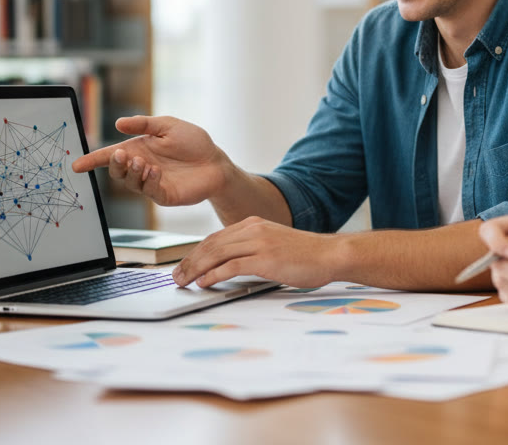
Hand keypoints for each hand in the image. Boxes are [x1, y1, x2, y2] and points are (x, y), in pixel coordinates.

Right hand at [71, 116, 227, 206]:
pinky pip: (149, 191)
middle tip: (121, 153)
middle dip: (113, 164)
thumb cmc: (193, 142)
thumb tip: (118, 124)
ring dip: (131, 172)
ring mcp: (151, 183)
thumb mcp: (168, 126)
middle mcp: (141, 167)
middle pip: (116, 171)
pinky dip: (148, 181)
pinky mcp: (164, 194)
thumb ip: (144, 125)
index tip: (76, 165)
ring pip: (129, 183)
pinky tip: (155, 171)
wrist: (216, 162)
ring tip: (141, 162)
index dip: (92, 161)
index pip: (110, 156)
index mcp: (139, 149)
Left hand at [171, 217, 342, 288]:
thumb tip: (227, 267)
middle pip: (211, 245)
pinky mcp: (266, 259)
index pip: (215, 238)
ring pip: (216, 254)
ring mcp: (259, 243)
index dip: (195, 253)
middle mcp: (253, 229)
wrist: (330, 254)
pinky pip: (232, 266)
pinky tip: (204, 283)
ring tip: (183, 282)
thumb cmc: (306, 255)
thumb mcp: (274, 245)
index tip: (184, 266)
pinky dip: (214, 275)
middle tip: (176, 277)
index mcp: (253, 224)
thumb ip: (252, 250)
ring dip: (196, 269)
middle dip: (189, 262)